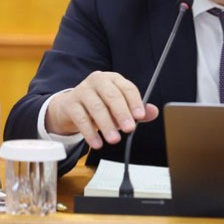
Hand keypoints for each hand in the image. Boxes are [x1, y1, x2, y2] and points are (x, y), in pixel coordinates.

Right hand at [44, 71, 158, 149]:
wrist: (70, 108)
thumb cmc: (99, 105)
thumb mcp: (118, 107)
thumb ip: (136, 110)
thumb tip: (152, 112)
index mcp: (112, 79)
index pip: (126, 88)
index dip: (134, 102)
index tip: (140, 116)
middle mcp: (97, 81)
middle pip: (111, 95)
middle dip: (122, 113)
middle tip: (129, 129)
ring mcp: (82, 91)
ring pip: (96, 107)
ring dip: (106, 125)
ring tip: (114, 140)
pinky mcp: (70, 104)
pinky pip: (81, 118)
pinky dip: (90, 133)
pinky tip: (97, 143)